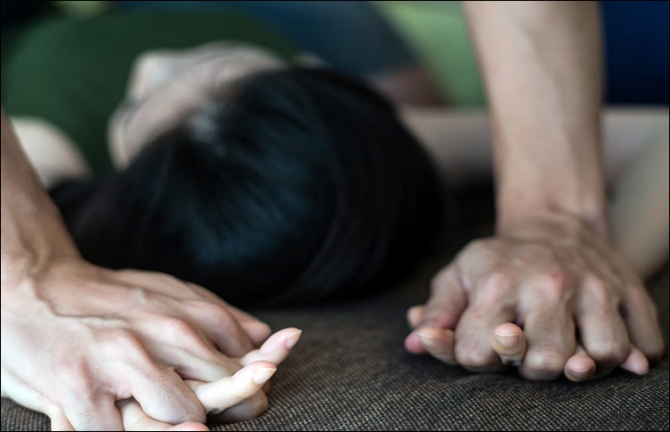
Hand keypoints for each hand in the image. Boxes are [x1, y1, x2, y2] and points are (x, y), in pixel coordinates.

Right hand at [1, 256, 295, 429]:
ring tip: (182, 420)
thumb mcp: (163, 291)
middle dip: (232, 404)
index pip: (240, 349)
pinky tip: (131, 425)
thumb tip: (262, 334)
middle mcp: (158, 331)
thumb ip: (212, 313)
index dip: (255, 374)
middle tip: (233, 407)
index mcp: (181, 310)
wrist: (30, 287)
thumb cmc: (102, 297)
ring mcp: (119, 359)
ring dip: (186, 426)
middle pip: (222, 384)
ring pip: (184, 413)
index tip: (260, 383)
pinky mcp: (78, 387)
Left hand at [405, 216, 663, 379]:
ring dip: (582, 367)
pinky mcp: (631, 293)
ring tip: (567, 351)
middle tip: (528, 353)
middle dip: (530, 369)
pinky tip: (603, 347)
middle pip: (544, 363)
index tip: (483, 345)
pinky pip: (644, 347)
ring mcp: (595, 288)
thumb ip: (436, 311)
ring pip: (600, 358)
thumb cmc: (498, 261)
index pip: (479, 353)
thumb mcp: (458, 276)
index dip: (477, 358)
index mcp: (497, 282)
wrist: (554, 223)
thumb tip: (417, 342)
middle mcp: (548, 284)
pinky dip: (631, 359)